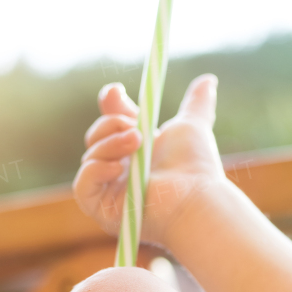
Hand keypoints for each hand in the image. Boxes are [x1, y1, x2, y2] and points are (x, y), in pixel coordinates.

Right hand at [75, 74, 224, 246]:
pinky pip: (83, 185)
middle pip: (95, 137)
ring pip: (90, 156)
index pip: (111, 126)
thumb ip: (196, 104)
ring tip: (138, 142)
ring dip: (111, 143)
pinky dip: (96, 170)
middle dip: (111, 124)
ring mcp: (108, 193)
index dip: (112, 108)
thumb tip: (208, 80)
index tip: (117, 92)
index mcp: (134, 154)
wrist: (198, 199)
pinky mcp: (102, 212)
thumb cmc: (197, 169)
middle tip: (137, 127)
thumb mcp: (191, 127)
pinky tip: (119, 168)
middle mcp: (119, 174)